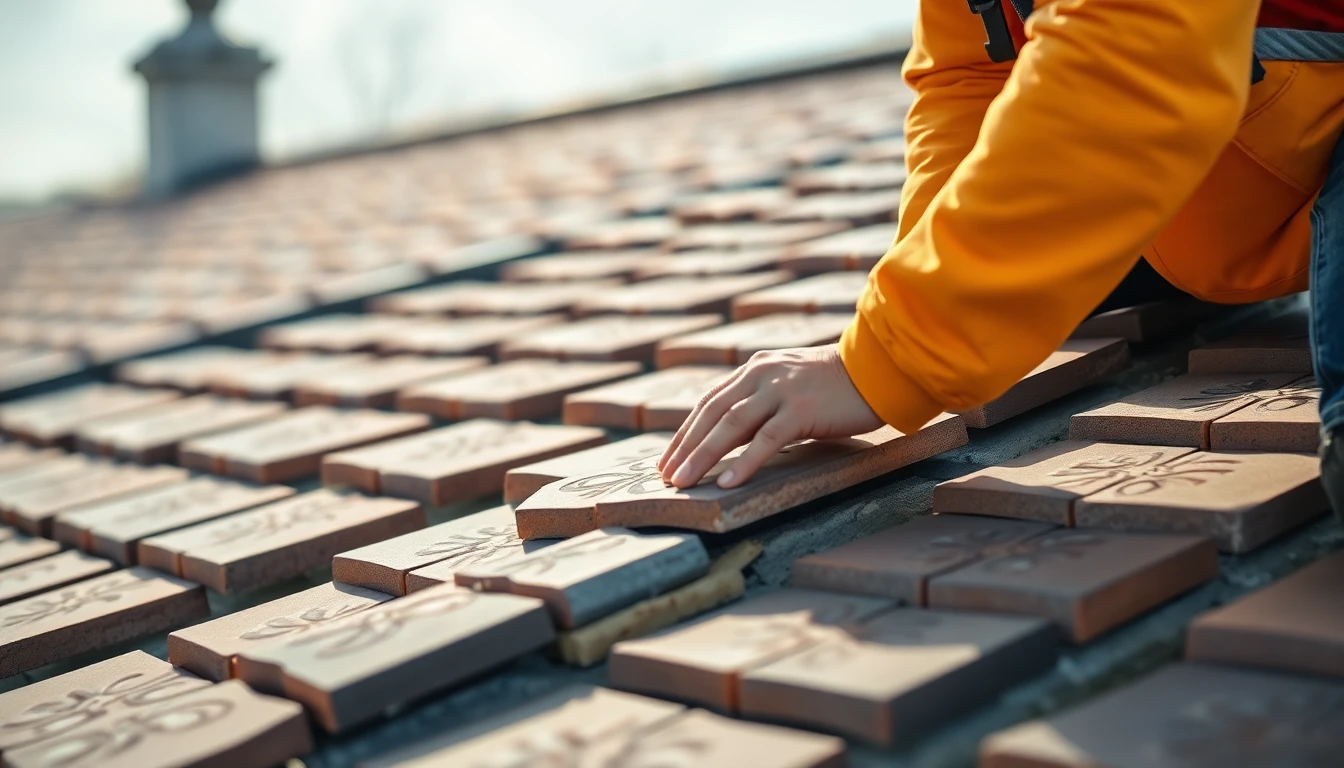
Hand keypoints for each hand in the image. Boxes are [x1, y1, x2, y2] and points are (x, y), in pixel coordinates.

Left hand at [657, 345, 883, 489]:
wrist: (878, 370)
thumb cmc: (835, 387)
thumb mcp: (789, 388)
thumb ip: (760, 405)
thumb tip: (729, 441)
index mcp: (755, 369)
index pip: (708, 402)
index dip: (685, 432)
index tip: (668, 459)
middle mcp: (761, 374)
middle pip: (711, 414)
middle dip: (685, 448)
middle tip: (666, 477)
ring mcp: (781, 390)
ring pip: (730, 426)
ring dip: (702, 457)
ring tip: (683, 483)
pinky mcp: (802, 408)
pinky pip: (766, 439)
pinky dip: (744, 462)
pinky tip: (727, 482)